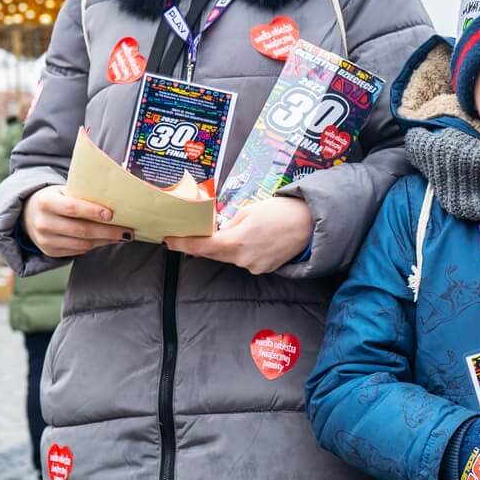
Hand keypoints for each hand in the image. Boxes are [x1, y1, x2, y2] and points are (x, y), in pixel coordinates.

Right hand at [23, 185, 129, 256]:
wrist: (28, 214)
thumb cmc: (55, 198)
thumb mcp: (62, 190)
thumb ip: (82, 195)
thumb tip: (115, 200)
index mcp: (45, 202)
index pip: (72, 208)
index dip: (93, 212)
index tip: (112, 214)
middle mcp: (43, 223)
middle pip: (81, 230)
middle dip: (108, 231)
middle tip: (127, 230)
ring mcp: (45, 240)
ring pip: (83, 244)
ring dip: (105, 241)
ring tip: (122, 236)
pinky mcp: (50, 252)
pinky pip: (78, 251)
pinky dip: (95, 246)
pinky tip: (106, 240)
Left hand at [167, 196, 311, 272]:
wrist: (311, 225)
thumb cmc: (281, 211)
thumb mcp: (249, 210)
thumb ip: (229, 223)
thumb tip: (218, 230)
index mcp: (237, 241)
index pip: (202, 246)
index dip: (183, 244)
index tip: (168, 240)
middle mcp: (243, 259)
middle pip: (213, 254)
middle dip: (201, 245)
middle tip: (189, 234)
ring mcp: (254, 267)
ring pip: (229, 257)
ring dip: (224, 247)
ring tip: (233, 231)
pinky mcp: (264, 269)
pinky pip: (244, 260)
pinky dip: (241, 251)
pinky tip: (252, 239)